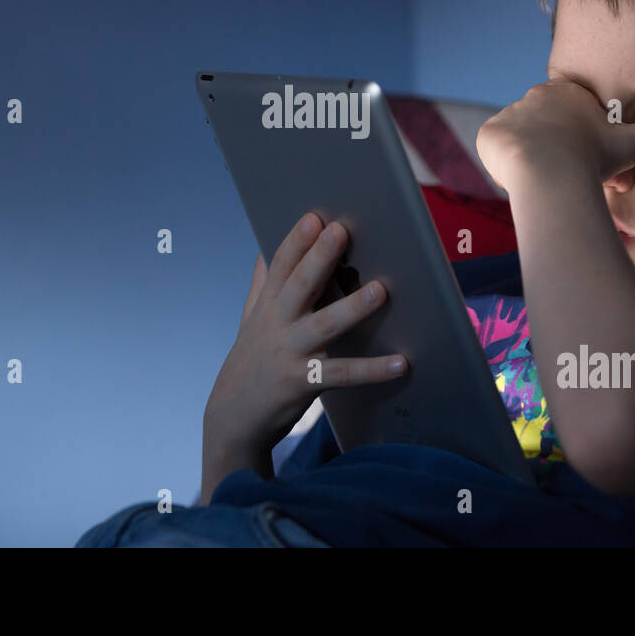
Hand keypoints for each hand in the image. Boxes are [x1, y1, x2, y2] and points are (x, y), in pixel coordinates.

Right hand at [203, 211, 406, 462]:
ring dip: (352, 308)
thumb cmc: (250, 363)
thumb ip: (261, 286)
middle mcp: (277, 325)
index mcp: (267, 306)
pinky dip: (373, 369)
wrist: (233, 419)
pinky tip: (401, 362)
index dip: (296, 240)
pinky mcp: (302, 383)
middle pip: (300, 286)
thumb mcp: (250, 321)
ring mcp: (289, 353)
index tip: (314, 217)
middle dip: (319, 258)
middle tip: (340, 231)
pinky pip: (342, 375)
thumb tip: (264, 251)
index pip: (281, 266)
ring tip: (380, 290)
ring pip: (324, 326)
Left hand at [475, 80, 634, 189]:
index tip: (599, 170)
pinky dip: (509, 166)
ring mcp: (509, 115)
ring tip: (551, 184)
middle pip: (552, 133)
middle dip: (566, 158)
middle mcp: (535, 97)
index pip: (579, 120)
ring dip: (538, 163)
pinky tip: (524, 180)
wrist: (547, 173)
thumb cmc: (593, 158)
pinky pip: (499, 151)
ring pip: (526, 143)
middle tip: (577, 182)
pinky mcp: (488, 135)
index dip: (591, 148)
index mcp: (568, 92)